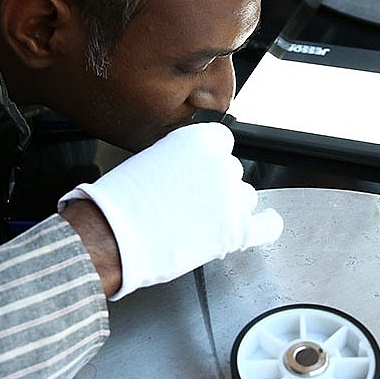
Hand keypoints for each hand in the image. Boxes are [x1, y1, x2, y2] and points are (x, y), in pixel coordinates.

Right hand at [59, 123, 282, 299]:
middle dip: (217, 187)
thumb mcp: (150, 161)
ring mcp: (231, 198)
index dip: (210, 160)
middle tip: (192, 203)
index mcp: (199, 141)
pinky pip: (268, 226)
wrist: (111, 236)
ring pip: (245, 198)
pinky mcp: (237, 231)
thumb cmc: (120, 203)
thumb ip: (181, 161)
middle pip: (233, 172)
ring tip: (202, 222)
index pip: (222, 142)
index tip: (201, 171)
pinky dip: (267, 225)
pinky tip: (265, 224)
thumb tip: (190, 172)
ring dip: (230, 208)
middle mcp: (220, 164)